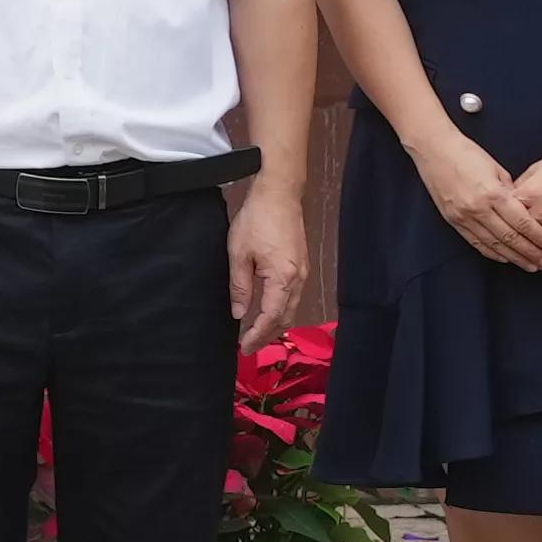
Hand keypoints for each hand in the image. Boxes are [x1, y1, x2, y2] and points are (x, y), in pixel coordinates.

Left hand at [228, 175, 309, 337]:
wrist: (278, 194)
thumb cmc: (257, 219)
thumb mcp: (239, 254)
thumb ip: (240, 287)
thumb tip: (239, 313)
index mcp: (283, 278)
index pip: (271, 317)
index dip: (258, 335)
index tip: (244, 348)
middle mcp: (298, 279)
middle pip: (286, 318)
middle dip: (268, 335)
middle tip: (249, 347)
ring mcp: (302, 272)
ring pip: (291, 308)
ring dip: (275, 324)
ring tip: (256, 333)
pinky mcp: (301, 264)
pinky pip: (293, 295)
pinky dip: (281, 309)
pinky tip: (268, 310)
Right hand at [414, 128, 541, 270]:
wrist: (433, 149)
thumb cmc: (466, 153)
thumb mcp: (496, 169)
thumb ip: (511, 192)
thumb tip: (523, 210)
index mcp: (493, 193)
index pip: (522, 222)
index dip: (539, 237)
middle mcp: (478, 208)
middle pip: (510, 237)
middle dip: (531, 252)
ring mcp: (463, 216)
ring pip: (494, 244)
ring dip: (514, 257)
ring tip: (530, 265)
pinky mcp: (453, 220)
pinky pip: (475, 242)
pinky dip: (492, 252)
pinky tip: (505, 258)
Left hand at [501, 137, 541, 263]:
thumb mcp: (535, 169)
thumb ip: (520, 189)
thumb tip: (507, 204)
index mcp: (529, 194)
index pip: (504, 217)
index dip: (499, 223)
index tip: (495, 230)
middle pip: (520, 236)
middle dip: (511, 243)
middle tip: (506, 249)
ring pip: (540, 250)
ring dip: (530, 256)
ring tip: (524, 260)